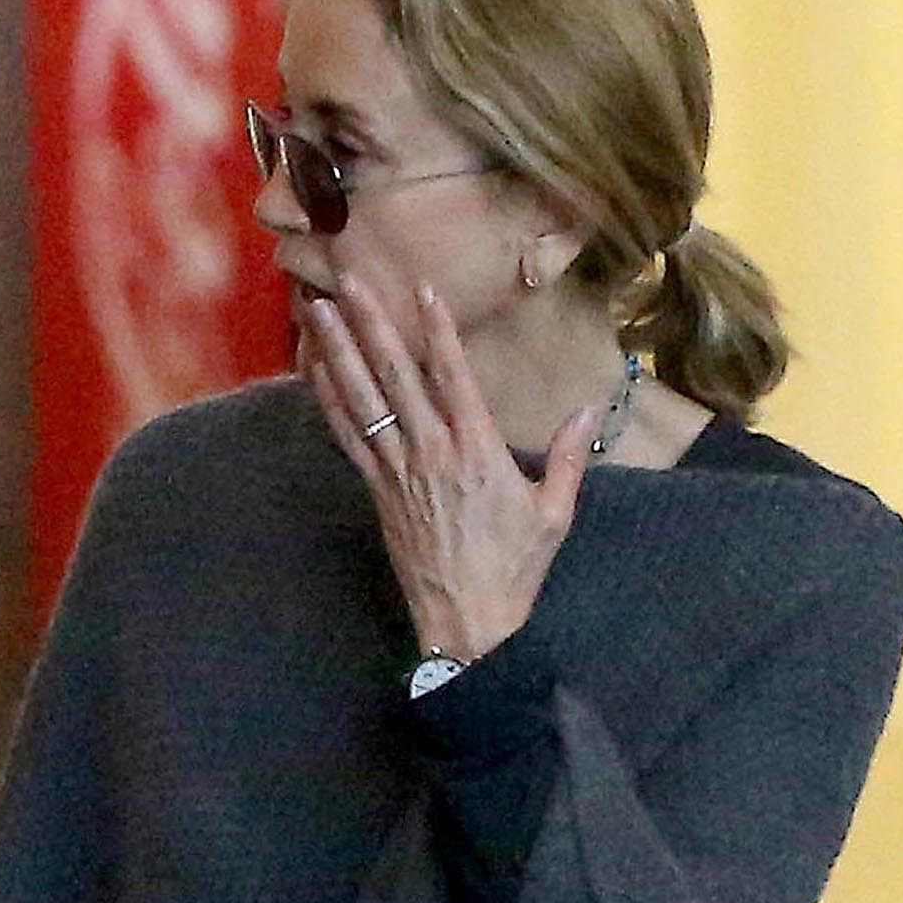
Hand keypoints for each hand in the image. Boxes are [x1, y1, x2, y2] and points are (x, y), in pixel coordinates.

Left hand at [302, 276, 601, 662]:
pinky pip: (350, 439)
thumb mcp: (554, 513)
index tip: (420, 289)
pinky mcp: (378, 493)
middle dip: (371, 324)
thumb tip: (588, 409)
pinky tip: (314, 372)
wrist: (466, 622)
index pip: (454, 376)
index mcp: (478, 450)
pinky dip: (330, 403)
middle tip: (349, 280)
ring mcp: (398, 472)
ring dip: (339, 353)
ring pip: (364, 400)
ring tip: (319, 312)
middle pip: (397, 376)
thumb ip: (570, 457)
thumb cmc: (513, 568)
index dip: (436, 329)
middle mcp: (432, 452)